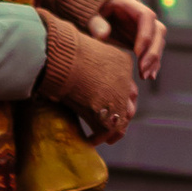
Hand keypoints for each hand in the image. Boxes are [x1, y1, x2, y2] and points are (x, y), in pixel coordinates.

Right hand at [35, 12, 138, 142]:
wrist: (62, 60)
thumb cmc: (64, 50)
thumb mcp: (85, 50)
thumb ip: (90, 62)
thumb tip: (85, 58)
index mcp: (123, 62)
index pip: (127, 84)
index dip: (120, 97)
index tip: (112, 104)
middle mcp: (126, 81)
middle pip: (129, 104)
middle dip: (122, 116)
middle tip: (113, 127)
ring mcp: (120, 100)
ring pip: (122, 121)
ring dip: (113, 131)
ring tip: (105, 139)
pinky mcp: (110, 116)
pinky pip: (107, 132)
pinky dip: (99, 138)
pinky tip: (89, 140)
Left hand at [38, 0, 165, 78]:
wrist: (94, 8)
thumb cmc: (90, 10)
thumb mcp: (89, 14)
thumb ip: (95, 23)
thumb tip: (103, 35)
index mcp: (128, 4)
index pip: (146, 16)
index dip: (145, 34)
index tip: (136, 53)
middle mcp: (141, 15)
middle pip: (158, 30)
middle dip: (152, 52)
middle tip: (142, 71)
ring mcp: (144, 26)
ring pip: (158, 41)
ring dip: (154, 59)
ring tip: (146, 76)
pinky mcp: (143, 38)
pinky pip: (153, 49)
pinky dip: (153, 62)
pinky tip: (149, 76)